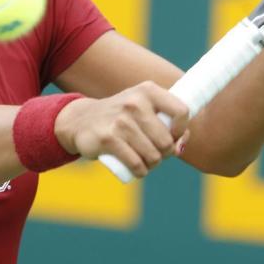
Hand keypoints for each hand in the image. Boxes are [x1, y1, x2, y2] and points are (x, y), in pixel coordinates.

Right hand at [53, 82, 190, 178]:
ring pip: (153, 156)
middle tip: (155, 152)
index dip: (181, 130)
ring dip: (152, 164)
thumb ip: (167, 121)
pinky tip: (138, 170)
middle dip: (165, 153)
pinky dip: (140, 172)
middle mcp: (135, 102)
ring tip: (145, 160)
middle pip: (167, 141)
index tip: (173, 136)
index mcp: (148, 90)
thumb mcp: (143, 108)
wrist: (81, 120)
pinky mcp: (108, 138)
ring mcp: (121, 120)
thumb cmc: (122, 117)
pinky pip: (137, 164)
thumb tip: (181, 145)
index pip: (182, 111)